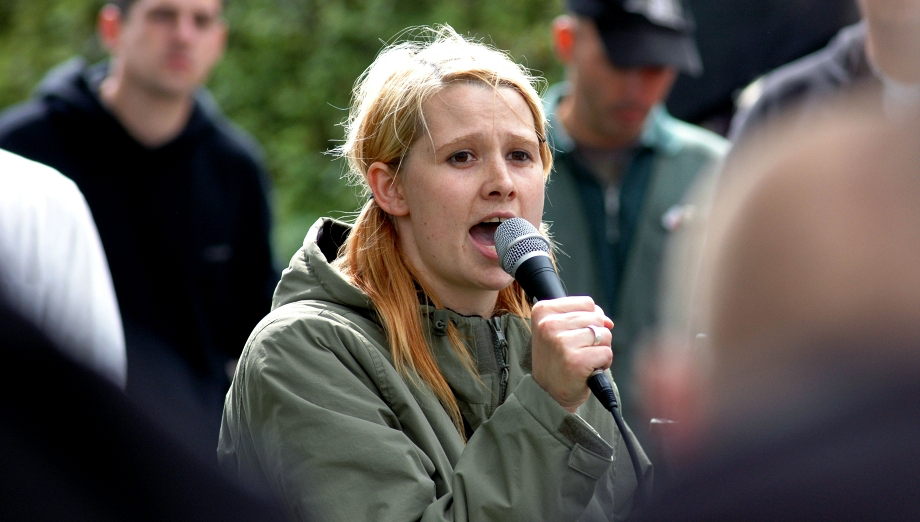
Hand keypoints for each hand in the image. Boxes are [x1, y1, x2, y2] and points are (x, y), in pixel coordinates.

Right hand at [530, 296, 613, 412]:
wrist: (549, 393)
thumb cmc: (557, 359)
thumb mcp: (559, 330)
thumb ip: (582, 316)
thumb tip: (608, 322)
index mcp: (543, 311)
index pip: (586, 303)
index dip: (589, 319)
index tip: (575, 335)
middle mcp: (549, 325)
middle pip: (597, 318)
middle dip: (596, 336)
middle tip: (579, 351)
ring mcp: (561, 343)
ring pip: (604, 335)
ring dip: (600, 350)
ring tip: (583, 360)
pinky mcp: (576, 361)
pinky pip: (607, 353)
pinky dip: (603, 363)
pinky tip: (588, 370)